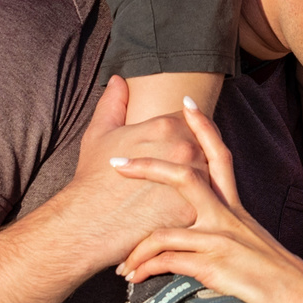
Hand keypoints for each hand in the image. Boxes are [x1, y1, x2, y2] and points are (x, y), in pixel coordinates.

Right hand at [34, 77, 200, 263]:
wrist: (91, 222)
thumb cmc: (93, 178)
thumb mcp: (99, 133)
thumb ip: (114, 103)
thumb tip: (119, 80)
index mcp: (167, 126)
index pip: (193, 120)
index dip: (187, 129)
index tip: (178, 141)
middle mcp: (185, 148)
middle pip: (206, 144)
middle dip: (197, 153)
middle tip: (184, 165)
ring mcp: (194, 179)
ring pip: (211, 173)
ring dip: (203, 178)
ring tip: (186, 188)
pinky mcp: (195, 207)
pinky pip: (206, 201)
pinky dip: (199, 202)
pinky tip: (184, 207)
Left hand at [113, 98, 302, 302]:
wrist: (299, 296)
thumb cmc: (273, 272)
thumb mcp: (251, 239)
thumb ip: (226, 227)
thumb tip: (200, 227)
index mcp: (235, 206)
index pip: (220, 155)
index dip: (204, 127)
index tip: (186, 103)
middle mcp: (227, 215)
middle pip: (185, 176)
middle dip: (147, 167)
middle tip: (116, 162)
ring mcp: (219, 238)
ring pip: (163, 233)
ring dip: (135, 249)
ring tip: (119, 264)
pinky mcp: (213, 265)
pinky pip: (168, 262)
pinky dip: (146, 270)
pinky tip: (135, 279)